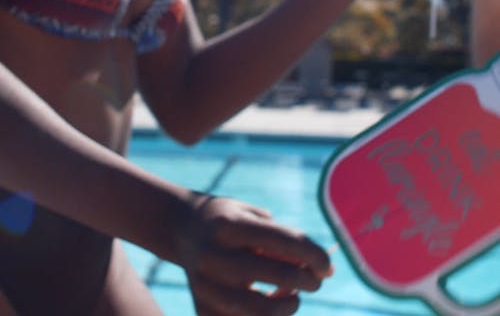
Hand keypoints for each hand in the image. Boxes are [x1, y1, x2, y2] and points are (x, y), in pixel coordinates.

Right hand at [179, 194, 332, 314]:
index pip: (284, 240)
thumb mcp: (252, 216)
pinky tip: (270, 302)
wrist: (183, 229)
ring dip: (289, 306)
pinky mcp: (201, 310)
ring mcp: (205, 286)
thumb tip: (322, 268)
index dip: (313, 254)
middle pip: (278, 275)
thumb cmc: (231, 220)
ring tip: (293, 295)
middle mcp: (214, 255)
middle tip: (317, 279)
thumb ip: (282, 239)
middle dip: (308, 280)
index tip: (329, 265)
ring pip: (262, 311)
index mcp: (229, 225)